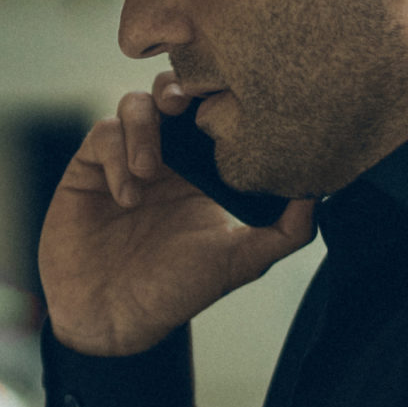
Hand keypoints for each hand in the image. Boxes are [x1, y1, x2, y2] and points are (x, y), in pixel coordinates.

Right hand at [38, 71, 314, 355]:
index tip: (231, 101)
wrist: (112, 320)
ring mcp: (125, 161)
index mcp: (204, 171)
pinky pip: (102, 136)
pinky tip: (128, 196)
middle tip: (184, 104)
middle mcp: (166, 159)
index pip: (214, 112)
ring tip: (150, 170)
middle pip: (172, 90)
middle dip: (178, 86)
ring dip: (145, 126)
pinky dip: (116, 156)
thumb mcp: (240, 262)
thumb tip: (318, 192)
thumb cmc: (176, 292)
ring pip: (135, 105)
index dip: (221, 97)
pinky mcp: (88, 170)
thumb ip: (284, 231)